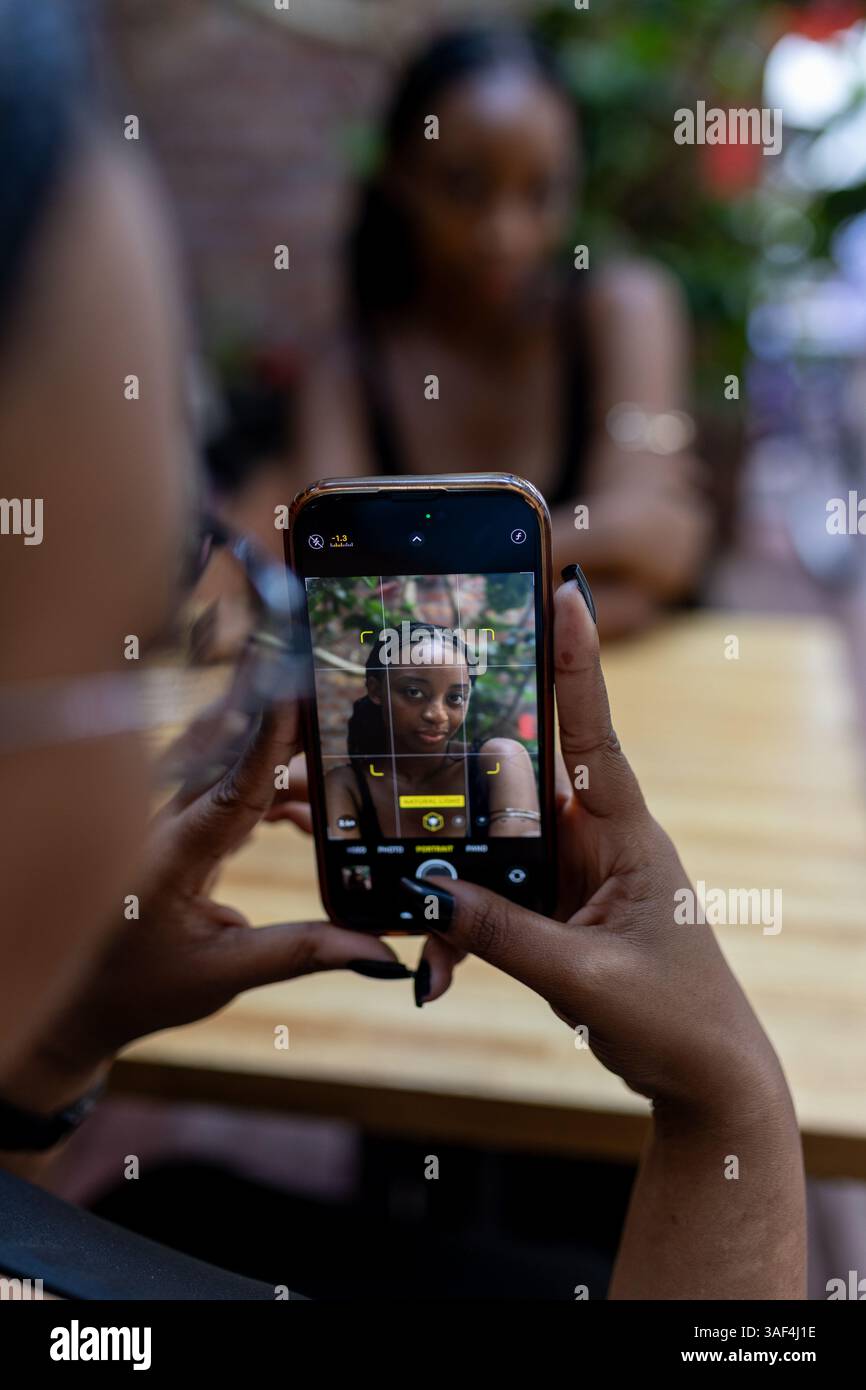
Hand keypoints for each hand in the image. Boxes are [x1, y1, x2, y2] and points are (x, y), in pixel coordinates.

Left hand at [8, 704, 412, 1113]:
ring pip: (240, 774)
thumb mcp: (227, 973)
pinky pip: (236, 794)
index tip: (301, 692)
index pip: (233, 785)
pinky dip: (276, 798)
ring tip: (342, 781)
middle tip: (337, 703)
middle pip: (237, 759)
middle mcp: (171, 825)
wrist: (89, 997)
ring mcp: (177, 823)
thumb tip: (381, 952)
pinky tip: (310, 821)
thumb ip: (304, 952)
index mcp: (172, 854)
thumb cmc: (145, 985)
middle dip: (288, 729)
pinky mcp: (187, 831)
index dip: (271, 738)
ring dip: (290, 773)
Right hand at [422, 577, 788, 1121]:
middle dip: (459, 754)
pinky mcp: (553, 906)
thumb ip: (503, 934)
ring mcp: (573, 872)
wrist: (703, 1078)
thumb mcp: (584, 980)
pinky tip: (431, 958)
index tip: (561, 593)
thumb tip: (426, 891)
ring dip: (444, 851)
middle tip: (399, 714)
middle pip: (519, 775)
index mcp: (627, 836)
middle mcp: (598, 839)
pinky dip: (458, 920)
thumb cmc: (673, 1019)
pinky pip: (491, 892)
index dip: (576, 665)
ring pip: (493, 838)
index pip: (594, 734)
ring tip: (382, 849)